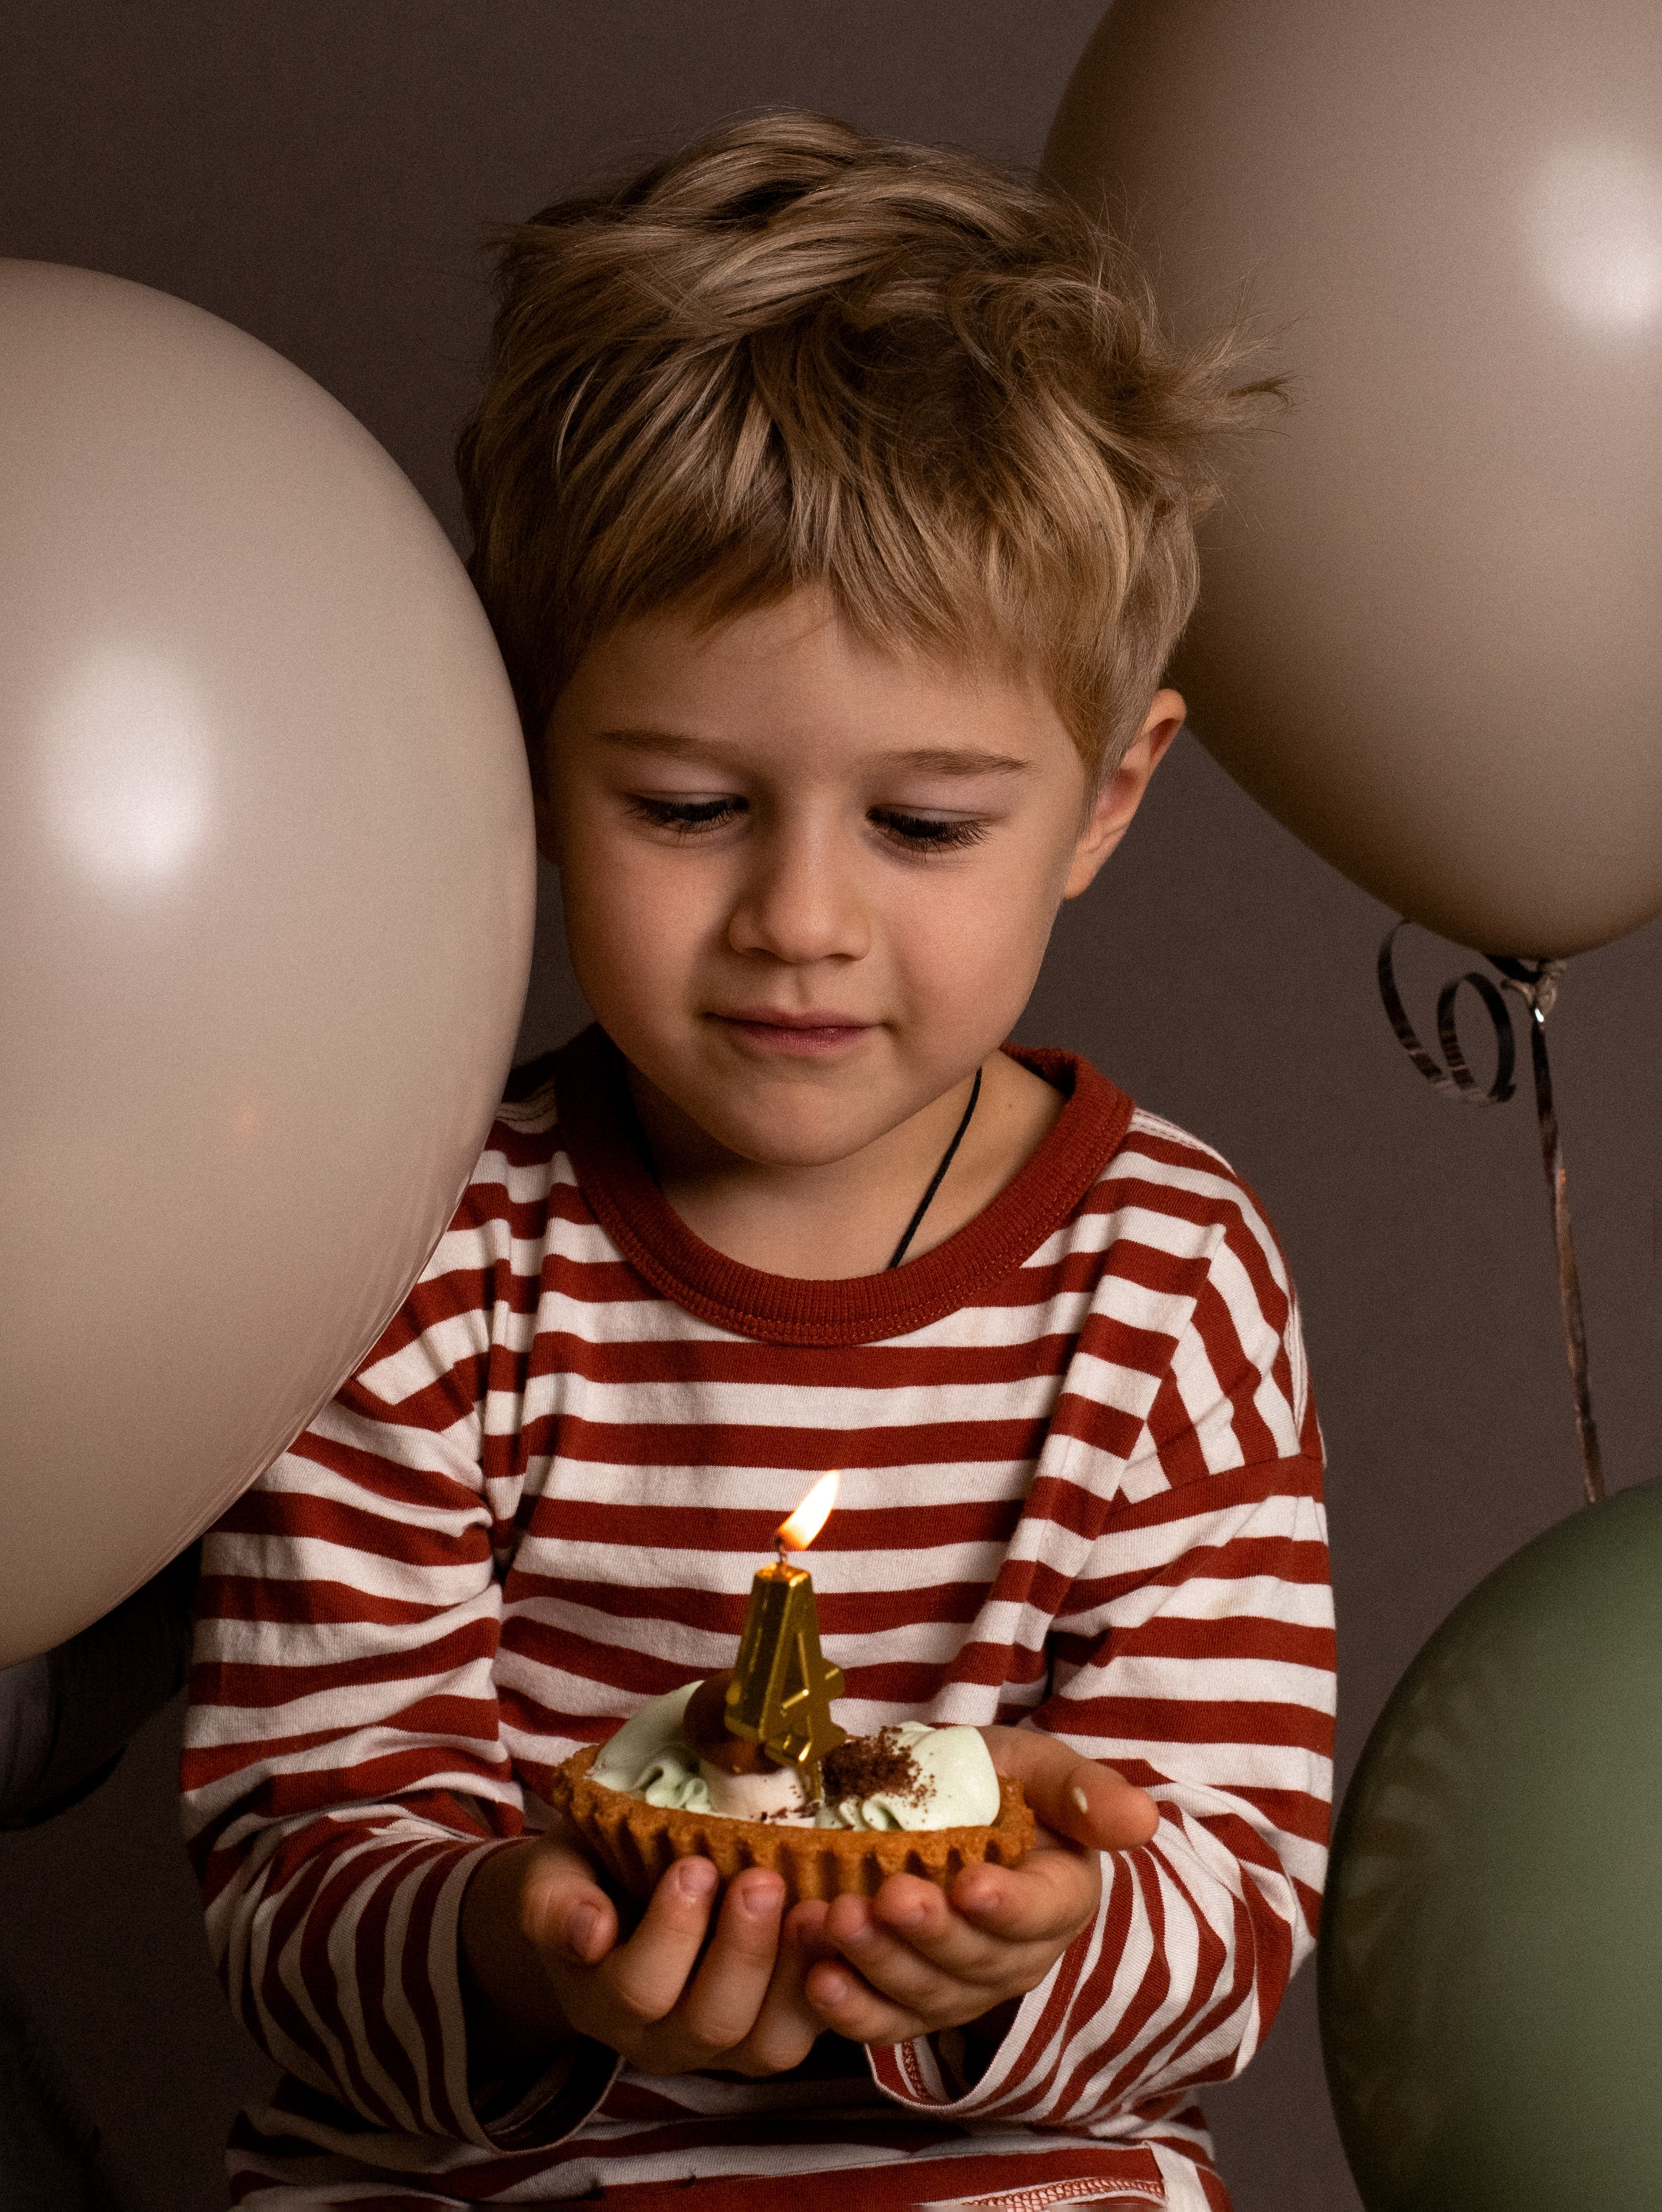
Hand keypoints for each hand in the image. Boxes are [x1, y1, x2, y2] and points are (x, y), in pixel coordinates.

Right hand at [461, 1829, 831, 2077]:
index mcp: (601, 1999)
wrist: (615, 1894)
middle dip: (742, 1952)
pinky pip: (809, 2032)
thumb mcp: (556, 1876)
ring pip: (766, 2043)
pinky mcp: (773, 2031)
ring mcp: (723, 2045)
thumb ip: (555, 1903)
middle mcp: (660, 2039)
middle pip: (708, 2022)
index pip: (635, 1989)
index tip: (694, 1865)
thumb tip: (589, 1931)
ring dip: (794, 1975)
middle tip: (763, 1880)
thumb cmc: (589, 1873)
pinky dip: (832, 1984)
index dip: (670, 1934)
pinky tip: (839, 1928)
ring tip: (813, 1908)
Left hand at [801, 1727, 1159, 2050]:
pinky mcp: (908, 2002)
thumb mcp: (1039, 1766)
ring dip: (879, 1964)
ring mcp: (961, 1986)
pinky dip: (849, 2009)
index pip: (1042, 1913)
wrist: (937, 1799)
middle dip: (928, 1934)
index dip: (1008, 1906)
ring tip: (833, 1921)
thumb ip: (1084, 1790)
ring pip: (927, 1995)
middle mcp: (1016, 1955)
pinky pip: (885, 2021)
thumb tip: (1142, 1819)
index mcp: (1060, 1897)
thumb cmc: (996, 1779)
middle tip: (885, 1897)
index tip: (969, 1885)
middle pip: (977, 1961)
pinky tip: (817, 1980)